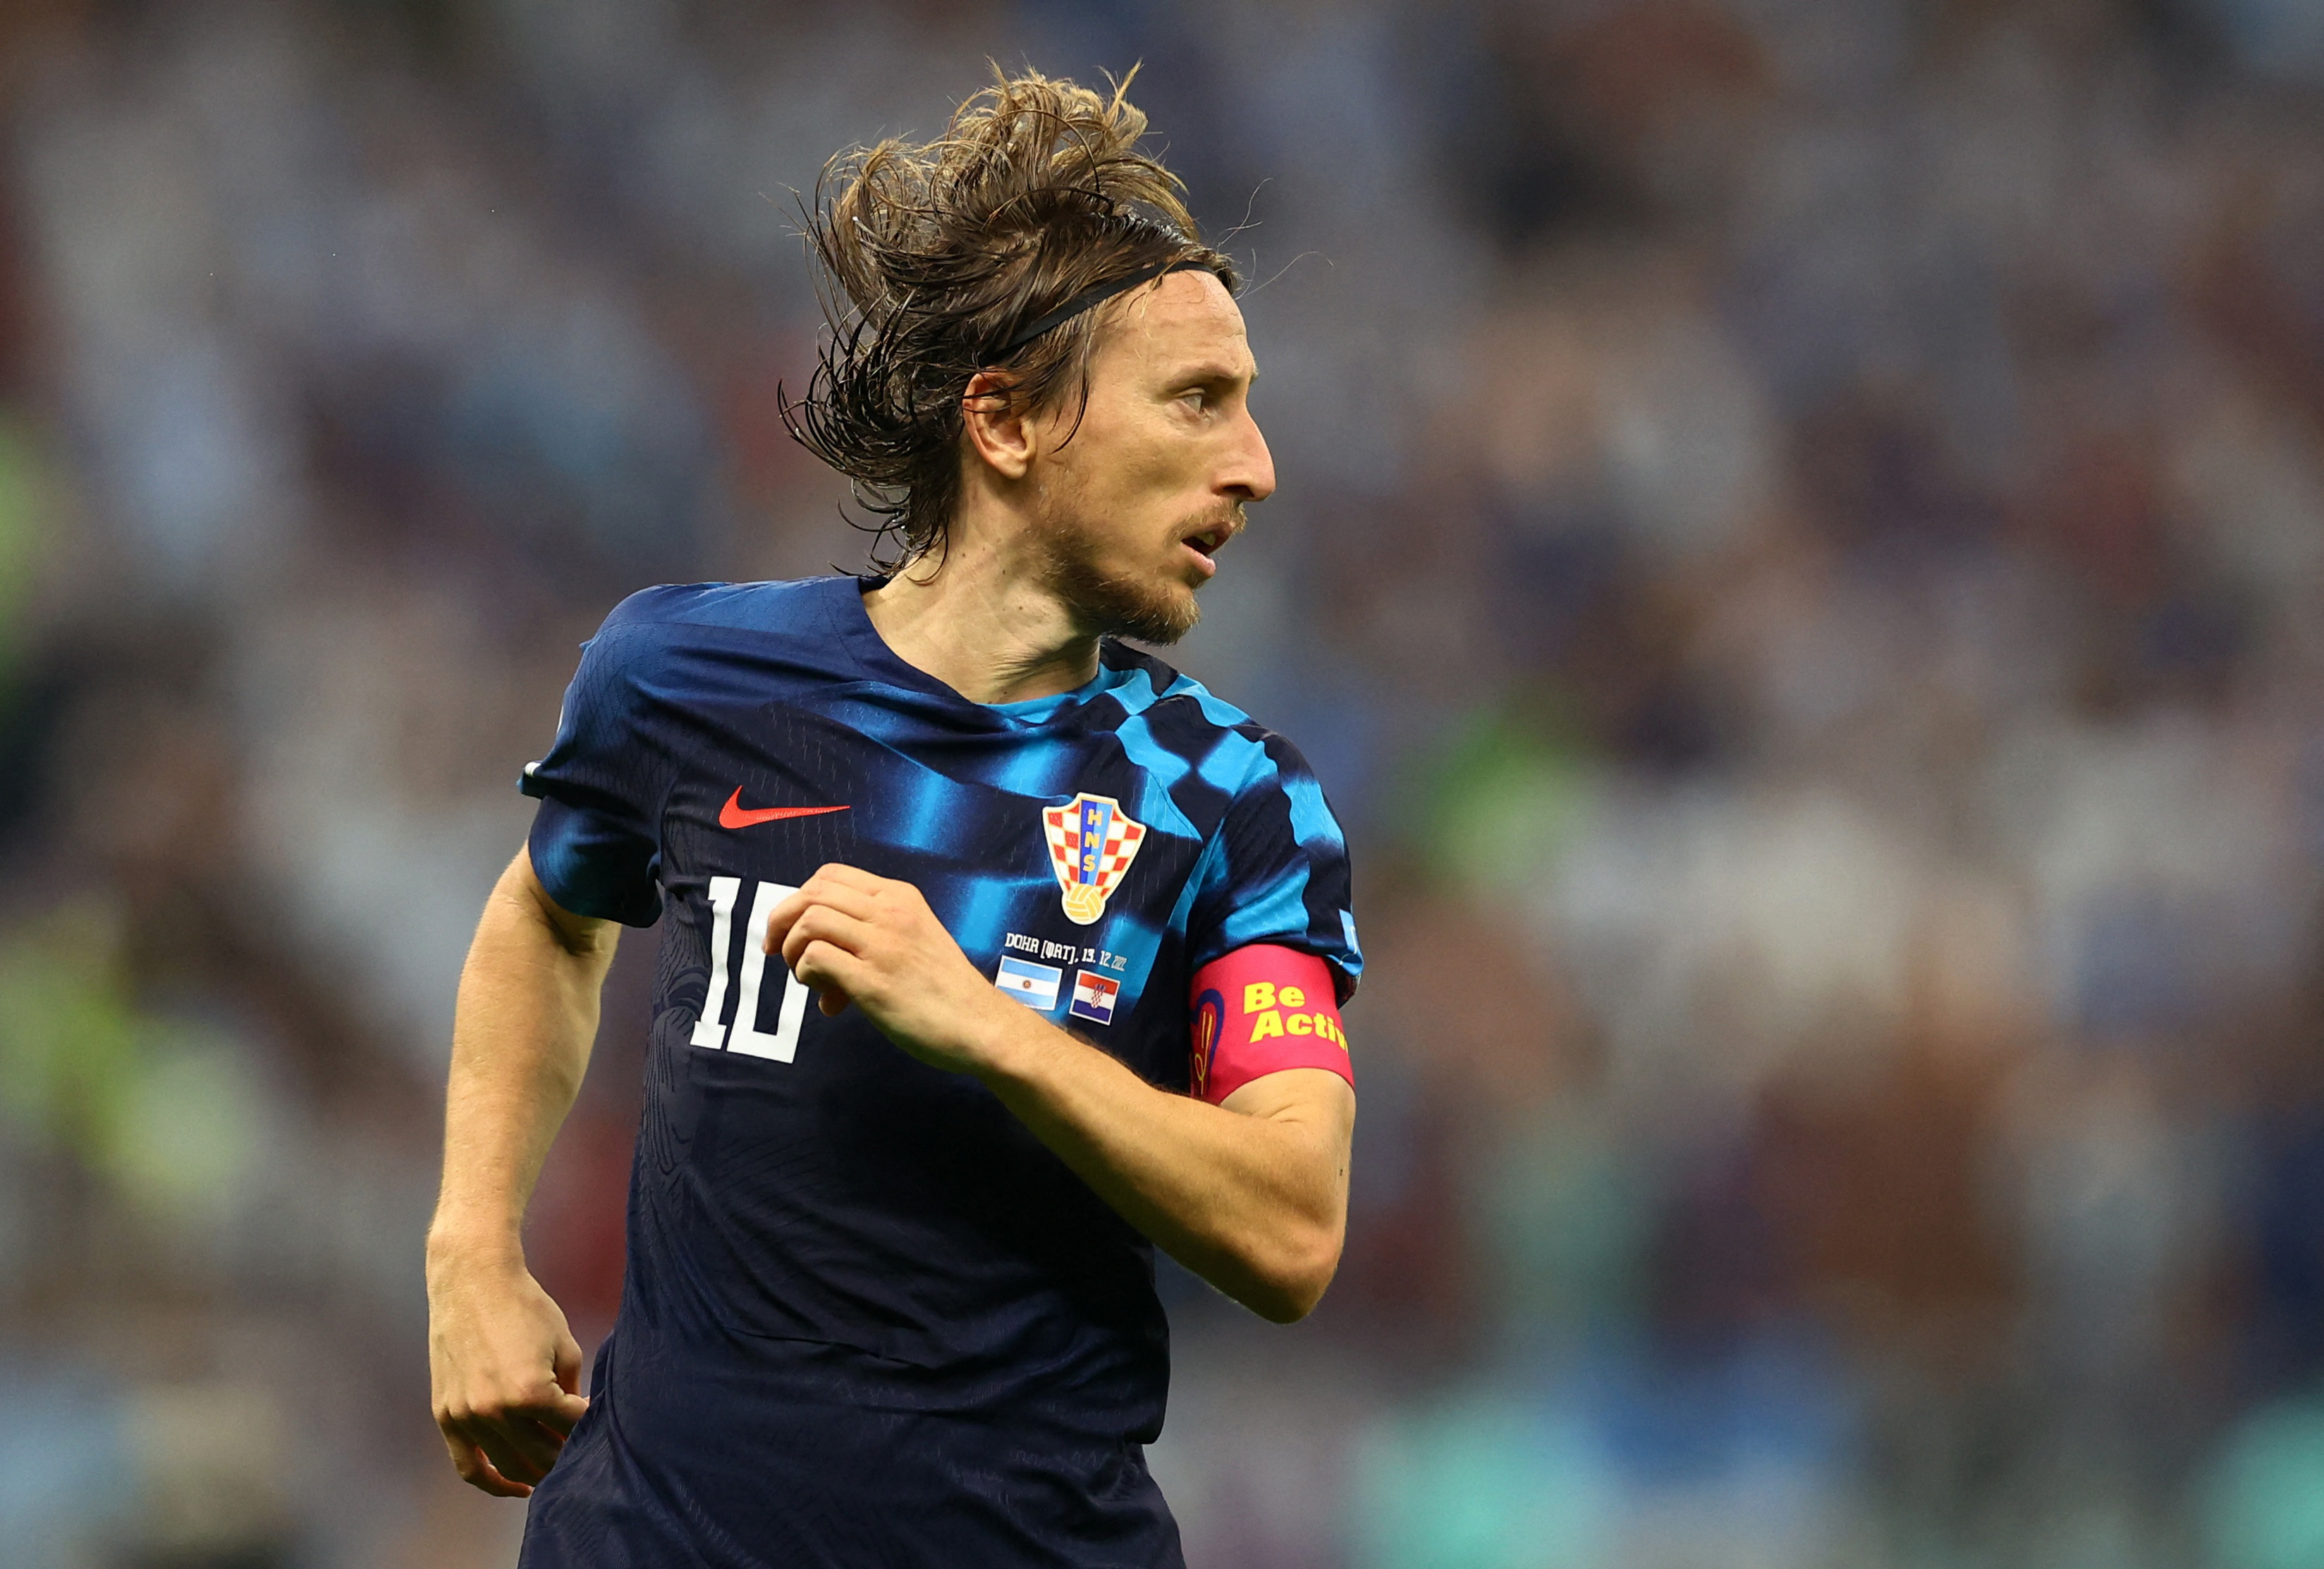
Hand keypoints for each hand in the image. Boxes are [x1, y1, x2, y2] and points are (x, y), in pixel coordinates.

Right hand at [426, 1243, 589, 1496]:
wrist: (473, 1282)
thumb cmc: (525, 1307)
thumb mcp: (564, 1345)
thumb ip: (572, 1390)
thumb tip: (579, 1422)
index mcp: (531, 1393)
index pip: (571, 1428)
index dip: (590, 1427)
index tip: (600, 1425)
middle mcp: (495, 1410)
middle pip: (542, 1455)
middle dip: (566, 1453)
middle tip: (581, 1450)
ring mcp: (467, 1417)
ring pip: (509, 1466)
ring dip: (536, 1471)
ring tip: (556, 1468)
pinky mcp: (446, 1416)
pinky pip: (468, 1466)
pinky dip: (492, 1482)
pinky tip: (517, 1487)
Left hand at [762, 864, 1016, 1074]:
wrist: (981, 1026)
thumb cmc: (946, 990)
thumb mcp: (916, 940)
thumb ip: (871, 938)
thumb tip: (819, 962)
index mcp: (900, 897)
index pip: (830, 875)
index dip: (800, 899)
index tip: (793, 930)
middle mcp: (890, 912)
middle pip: (812, 892)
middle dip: (783, 920)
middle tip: (779, 952)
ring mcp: (882, 944)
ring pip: (810, 919)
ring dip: (794, 949)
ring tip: (809, 978)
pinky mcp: (873, 980)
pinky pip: (816, 958)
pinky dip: (808, 974)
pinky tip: (828, 998)